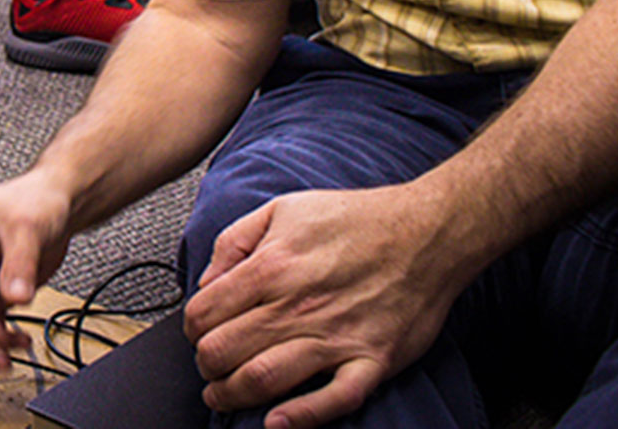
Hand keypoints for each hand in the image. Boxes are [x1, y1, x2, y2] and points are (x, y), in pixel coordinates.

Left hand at [183, 185, 466, 427]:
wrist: (427, 232)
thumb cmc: (355, 219)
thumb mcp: (281, 209)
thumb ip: (234, 243)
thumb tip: (206, 282)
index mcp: (271, 267)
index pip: (203, 314)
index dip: (191, 329)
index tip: (197, 333)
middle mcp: (297, 305)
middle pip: (223, 352)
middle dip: (205, 366)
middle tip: (209, 367)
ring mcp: (336, 337)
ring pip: (263, 380)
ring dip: (232, 395)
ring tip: (223, 396)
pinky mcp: (372, 360)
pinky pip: (333, 400)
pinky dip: (301, 417)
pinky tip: (276, 422)